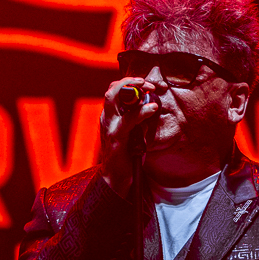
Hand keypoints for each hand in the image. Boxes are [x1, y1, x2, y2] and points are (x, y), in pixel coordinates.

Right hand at [99, 77, 159, 196]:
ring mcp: (109, 128)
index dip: (129, 82)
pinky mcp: (115, 139)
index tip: (147, 83)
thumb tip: (150, 105)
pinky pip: (127, 121)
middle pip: (111, 90)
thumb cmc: (126, 155)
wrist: (116, 178)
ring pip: (113, 99)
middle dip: (129, 81)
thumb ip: (138, 119)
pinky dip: (140, 112)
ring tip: (150, 89)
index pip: (114, 90)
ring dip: (132, 90)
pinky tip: (152, 108)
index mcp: (110, 116)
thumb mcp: (133, 132)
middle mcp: (106, 119)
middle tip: (147, 82)